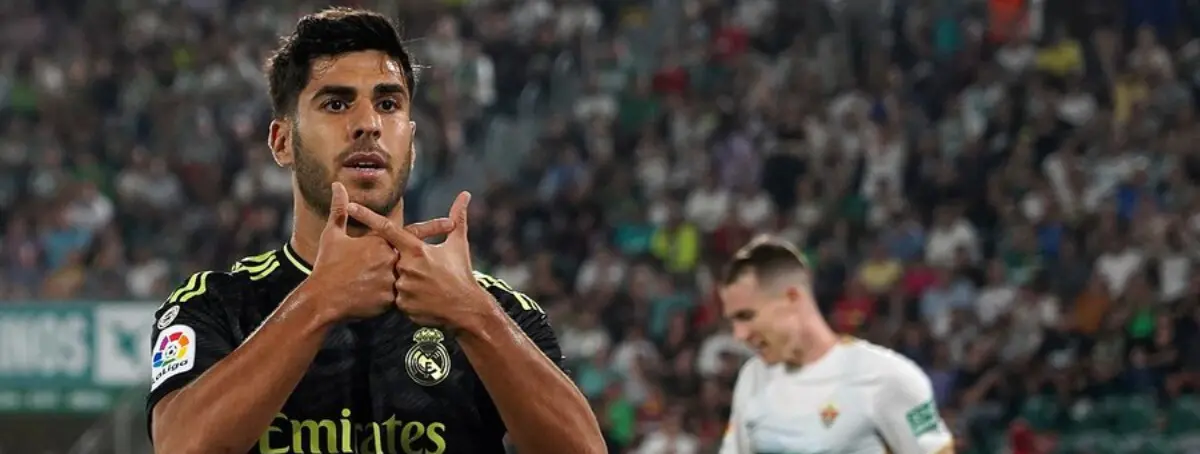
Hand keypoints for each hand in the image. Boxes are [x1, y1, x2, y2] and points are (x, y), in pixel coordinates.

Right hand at [310, 182, 454, 320]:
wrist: (322, 300)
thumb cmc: (327, 266)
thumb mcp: (332, 236)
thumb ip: (339, 210)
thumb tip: (336, 186)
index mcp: (381, 242)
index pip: (413, 232)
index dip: (433, 227)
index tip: (452, 222)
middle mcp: (390, 260)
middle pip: (413, 258)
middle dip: (424, 261)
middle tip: (440, 264)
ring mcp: (391, 281)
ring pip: (407, 280)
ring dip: (409, 282)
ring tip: (405, 287)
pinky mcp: (390, 301)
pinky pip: (400, 299)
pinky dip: (398, 299)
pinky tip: (390, 302)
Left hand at [347, 191, 490, 328]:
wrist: (466, 309)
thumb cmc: (461, 273)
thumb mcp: (459, 244)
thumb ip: (458, 217)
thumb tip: (465, 194)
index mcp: (417, 250)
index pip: (387, 229)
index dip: (367, 217)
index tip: (351, 206)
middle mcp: (406, 267)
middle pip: (392, 260)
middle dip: (403, 265)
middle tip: (425, 274)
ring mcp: (403, 287)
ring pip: (394, 279)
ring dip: (406, 281)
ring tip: (427, 289)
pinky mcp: (402, 305)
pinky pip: (397, 298)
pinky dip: (407, 296)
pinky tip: (423, 300)